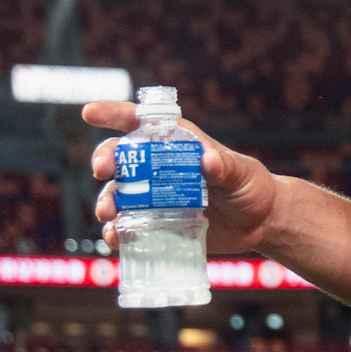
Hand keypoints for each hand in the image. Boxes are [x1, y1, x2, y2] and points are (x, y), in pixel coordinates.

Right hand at [84, 102, 278, 256]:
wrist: (260, 222)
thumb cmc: (251, 186)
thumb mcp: (241, 172)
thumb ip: (225, 166)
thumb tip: (208, 160)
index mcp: (175, 143)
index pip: (140, 123)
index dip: (113, 114)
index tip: (89, 113)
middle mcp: (158, 167)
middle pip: (119, 158)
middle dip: (104, 161)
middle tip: (102, 171)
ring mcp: (154, 197)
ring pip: (118, 195)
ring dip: (106, 201)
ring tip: (108, 213)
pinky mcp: (157, 224)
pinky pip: (128, 227)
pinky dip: (117, 232)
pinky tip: (115, 237)